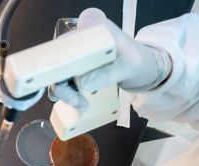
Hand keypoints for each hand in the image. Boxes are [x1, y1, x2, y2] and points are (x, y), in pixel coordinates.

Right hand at [50, 8, 171, 108]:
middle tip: (77, 102)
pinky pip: (62, 79)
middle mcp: (80, 36)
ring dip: (65, 92)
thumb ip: (108, 74)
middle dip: (62, 84)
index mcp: (94, 28)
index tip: (63, 82)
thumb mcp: (129, 67)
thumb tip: (83, 83)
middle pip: (57, 59)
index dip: (58, 63)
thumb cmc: (138, 62)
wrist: (142, 67)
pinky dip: (67, 93)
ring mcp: (75, 51)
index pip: (66, 44)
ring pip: (56, 72)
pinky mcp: (74, 64)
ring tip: (81, 104)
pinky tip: (78, 102)